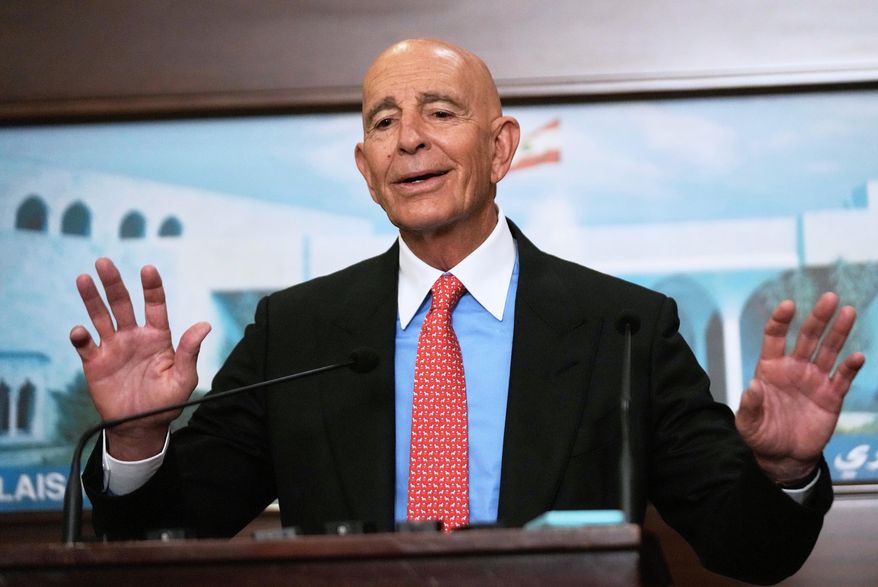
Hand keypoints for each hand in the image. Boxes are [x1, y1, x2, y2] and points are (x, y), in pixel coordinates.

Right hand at [69, 258, 210, 459]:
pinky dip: (80, 336)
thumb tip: (204, 325)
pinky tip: (80, 331)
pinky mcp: (95, 363)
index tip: (147, 269)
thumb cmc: (167, 401)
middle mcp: (134, 336)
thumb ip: (190, 351)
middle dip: (113, 283)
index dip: (151, 287)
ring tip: (84, 279)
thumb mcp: (184, 377)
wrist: (141, 426)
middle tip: (104, 262)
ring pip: (100, 317)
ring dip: (91, 299)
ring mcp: (113, 347)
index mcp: (157, 336)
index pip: (154, 305)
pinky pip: (85, 345)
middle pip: (122, 303)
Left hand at [736, 292, 864, 484]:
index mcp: (770, 368)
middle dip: (818, 317)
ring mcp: (814, 380)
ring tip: (848, 312)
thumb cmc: (761, 435)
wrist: (783, 456)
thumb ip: (749, 405)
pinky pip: (842, 378)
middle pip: (808, 337)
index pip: (775, 337)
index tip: (788, 305)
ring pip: (829, 351)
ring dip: (838, 332)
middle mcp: (794, 369)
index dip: (781, 321)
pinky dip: (850, 367)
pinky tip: (857, 357)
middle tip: (829, 298)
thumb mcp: (748, 423)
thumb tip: (752, 387)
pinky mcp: (831, 396)